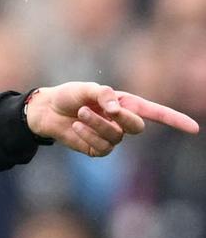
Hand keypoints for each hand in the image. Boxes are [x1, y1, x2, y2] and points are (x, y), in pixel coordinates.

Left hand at [25, 81, 199, 156]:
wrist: (47, 110)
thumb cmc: (68, 96)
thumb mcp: (84, 89)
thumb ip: (102, 94)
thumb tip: (116, 108)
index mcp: (125, 104)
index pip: (155, 113)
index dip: (174, 120)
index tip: (194, 128)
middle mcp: (121, 122)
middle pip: (137, 128)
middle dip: (122, 119)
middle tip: (105, 109)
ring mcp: (110, 137)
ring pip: (116, 137)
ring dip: (97, 124)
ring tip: (80, 113)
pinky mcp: (97, 149)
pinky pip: (101, 147)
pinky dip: (88, 135)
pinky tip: (76, 126)